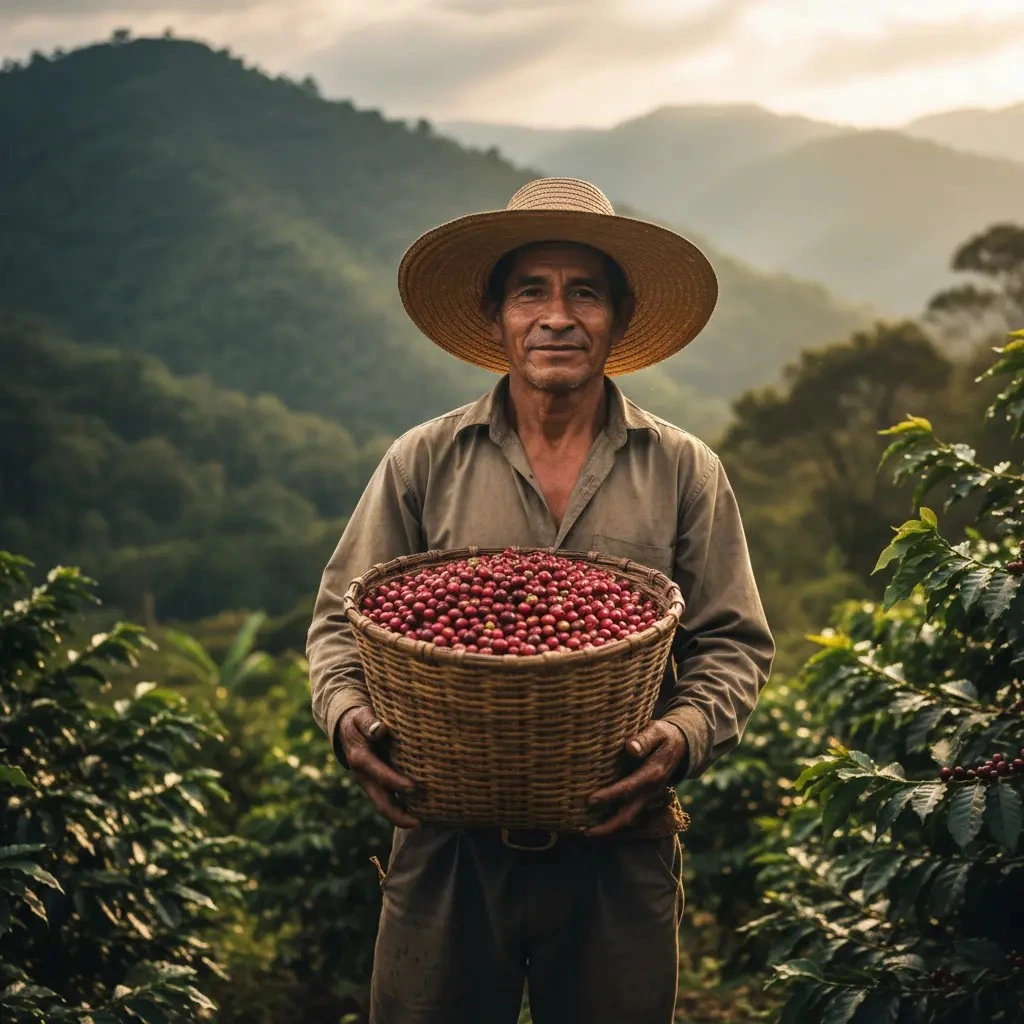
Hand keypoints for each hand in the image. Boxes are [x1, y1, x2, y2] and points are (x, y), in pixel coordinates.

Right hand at [337, 706, 419, 827]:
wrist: (346, 729)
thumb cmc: (359, 720)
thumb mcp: (361, 716)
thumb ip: (369, 722)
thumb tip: (380, 729)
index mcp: (360, 759)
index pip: (380, 774)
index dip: (396, 782)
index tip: (414, 788)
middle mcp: (363, 776)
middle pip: (380, 802)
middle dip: (398, 815)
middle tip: (419, 823)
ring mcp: (368, 784)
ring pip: (383, 806)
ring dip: (400, 817)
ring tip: (421, 824)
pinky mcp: (374, 785)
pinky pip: (387, 801)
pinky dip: (400, 809)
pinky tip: (417, 814)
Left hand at [584, 720, 687, 836]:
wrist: (682, 745)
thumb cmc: (664, 735)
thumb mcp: (657, 731)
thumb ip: (644, 739)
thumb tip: (630, 747)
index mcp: (653, 773)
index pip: (629, 788)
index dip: (610, 795)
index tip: (591, 800)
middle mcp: (651, 790)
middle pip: (629, 814)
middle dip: (607, 826)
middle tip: (584, 832)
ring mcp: (649, 796)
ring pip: (629, 818)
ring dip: (609, 827)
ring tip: (585, 831)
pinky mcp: (646, 797)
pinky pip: (630, 813)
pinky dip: (615, 820)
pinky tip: (597, 821)